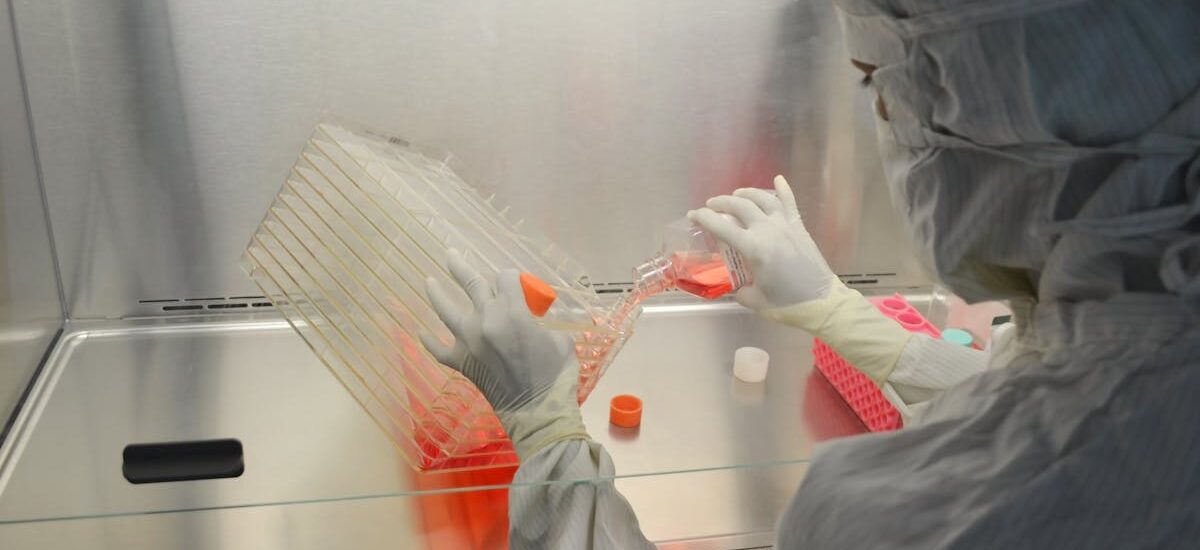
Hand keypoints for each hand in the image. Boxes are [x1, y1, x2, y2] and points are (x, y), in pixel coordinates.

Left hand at [421, 250, 587, 457]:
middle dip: (460, 266)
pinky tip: (422, 332)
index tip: (514, 280)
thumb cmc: (556, 375)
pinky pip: (438, 349)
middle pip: (471, 283)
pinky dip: (429, 341)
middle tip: (450, 254)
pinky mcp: (462, 363)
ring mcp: (469, 342)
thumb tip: (534, 322)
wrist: (538, 411)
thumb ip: (542, 324)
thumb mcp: (560, 339)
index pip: (505, 278)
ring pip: (446, 310)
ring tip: (429, 280)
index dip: (511, 276)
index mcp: (513, 312)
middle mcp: (485, 321)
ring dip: (436, 293)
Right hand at [688, 175, 837, 311]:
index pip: (722, 227)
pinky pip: (790, 203)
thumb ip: (740, 290)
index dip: (704, 218)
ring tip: (736, 194)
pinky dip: (784, 189)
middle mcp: (768, 230)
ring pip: (763, 199)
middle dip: (721, 203)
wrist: (823, 302)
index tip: (693, 215)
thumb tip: (737, 285)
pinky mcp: (799, 228)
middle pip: (740, 206)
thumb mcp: (755, 301)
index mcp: (754, 248)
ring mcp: (786, 226)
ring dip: (746, 193)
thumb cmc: (788, 304)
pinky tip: (778, 179)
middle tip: (711, 205)